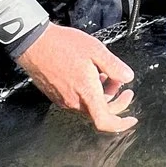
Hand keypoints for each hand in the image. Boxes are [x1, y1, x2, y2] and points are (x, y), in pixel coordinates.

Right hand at [15, 23, 136, 132]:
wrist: (34, 42)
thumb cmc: (62, 45)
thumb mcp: (95, 50)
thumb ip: (114, 66)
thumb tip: (128, 77)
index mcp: (86, 93)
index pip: (105, 121)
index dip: (121, 124)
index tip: (131, 118)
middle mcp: (74, 101)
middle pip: (100, 113)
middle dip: (116, 102)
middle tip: (124, 87)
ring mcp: (63, 99)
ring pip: (89, 105)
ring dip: (102, 94)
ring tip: (106, 75)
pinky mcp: (55, 95)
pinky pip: (77, 100)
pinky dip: (88, 92)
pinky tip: (90, 74)